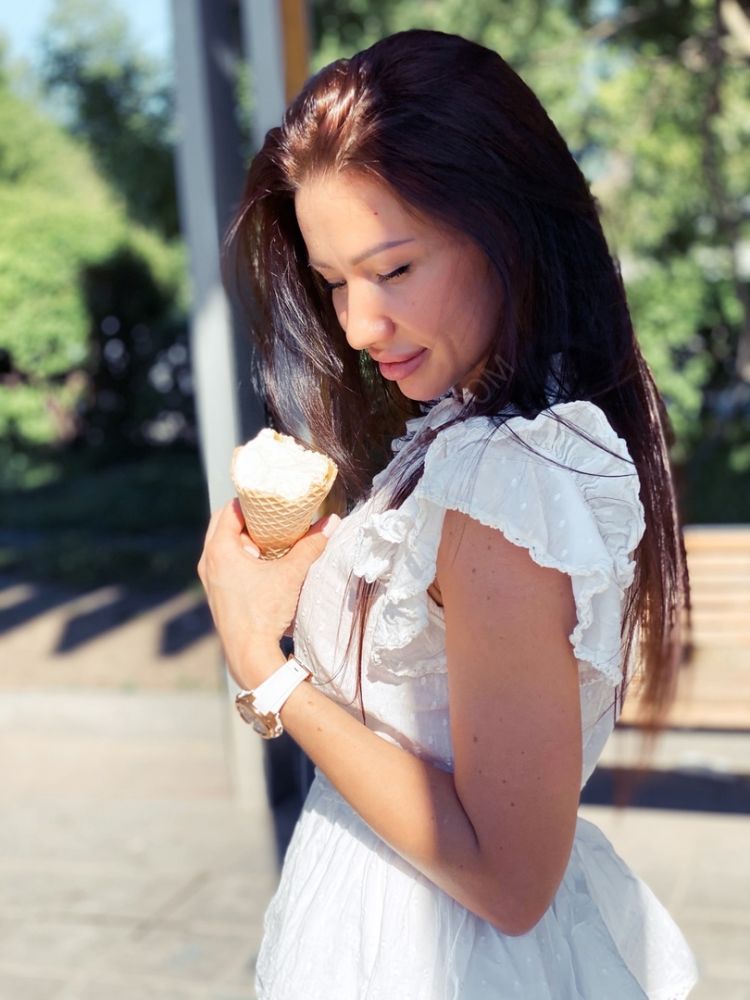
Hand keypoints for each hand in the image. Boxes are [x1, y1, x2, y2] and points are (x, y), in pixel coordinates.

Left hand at [197, 499, 339, 686]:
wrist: (249, 654)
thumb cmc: (265, 612)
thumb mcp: (291, 574)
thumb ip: (311, 546)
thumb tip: (332, 522)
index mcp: (219, 549)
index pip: (230, 510)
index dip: (250, 501)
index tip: (270, 499)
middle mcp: (208, 561)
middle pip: (225, 525)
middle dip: (249, 517)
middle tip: (273, 516)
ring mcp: (210, 579)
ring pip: (224, 545)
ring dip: (246, 538)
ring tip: (272, 537)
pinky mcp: (217, 593)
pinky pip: (226, 563)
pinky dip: (242, 556)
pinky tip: (264, 563)